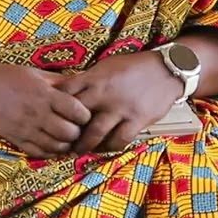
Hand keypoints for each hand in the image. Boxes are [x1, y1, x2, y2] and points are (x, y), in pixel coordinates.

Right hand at [0, 63, 91, 158]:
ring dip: (63, 143)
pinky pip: (39, 153)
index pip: (79, 112)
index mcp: (45, 95)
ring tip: (61, 136)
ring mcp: (25, 129)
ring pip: (57, 146)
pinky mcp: (15, 139)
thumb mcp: (35, 73)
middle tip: (73, 126)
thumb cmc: (6, 76)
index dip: (85, 115)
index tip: (80, 112)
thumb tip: (83, 84)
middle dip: (76, 131)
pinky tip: (48, 142)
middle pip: (71, 133)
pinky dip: (49, 151)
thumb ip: (59, 81)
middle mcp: (37, 114)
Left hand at [59, 52, 181, 154]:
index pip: (65, 93)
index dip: (54, 106)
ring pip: (95, 133)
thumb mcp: (104, 67)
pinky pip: (120, 139)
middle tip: (59, 140)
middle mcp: (103, 94)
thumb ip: (87, 80)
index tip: (50, 115)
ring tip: (77, 151)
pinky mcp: (137, 120)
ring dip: (84, 145)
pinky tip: (104, 149)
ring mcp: (120, 108)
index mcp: (93, 78)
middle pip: (76, 116)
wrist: (166, 69)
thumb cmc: (132, 67)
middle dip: (66, 129)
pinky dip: (109, 147)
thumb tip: (65, 90)